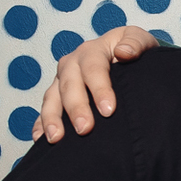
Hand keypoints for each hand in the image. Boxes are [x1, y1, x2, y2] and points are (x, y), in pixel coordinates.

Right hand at [33, 25, 159, 141]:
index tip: (109, 110)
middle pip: (70, 85)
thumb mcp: (141, 40)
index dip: (100, 88)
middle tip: (85, 129)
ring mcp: (61, 81)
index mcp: (92, 51)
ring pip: (52, 98)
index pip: (94, 68)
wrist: (126, 57)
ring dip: (52, 118)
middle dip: (76, 108)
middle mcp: (72, 64)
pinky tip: (41, 140)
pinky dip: (40, 124)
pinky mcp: (55, 96)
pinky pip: (44, 110)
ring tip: (56, 138)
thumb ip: (136, 43)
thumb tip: (123, 52)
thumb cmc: (134, 51)